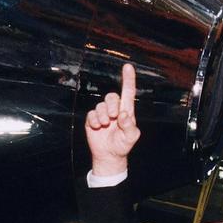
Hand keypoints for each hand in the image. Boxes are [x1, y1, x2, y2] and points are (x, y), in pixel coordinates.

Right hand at [85, 62, 140, 176]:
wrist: (109, 155)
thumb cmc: (123, 145)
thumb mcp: (131, 137)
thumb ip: (130, 126)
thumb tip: (123, 114)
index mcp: (126, 111)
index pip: (128, 92)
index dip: (128, 79)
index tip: (128, 67)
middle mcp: (114, 110)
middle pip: (111, 97)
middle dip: (111, 105)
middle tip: (113, 117)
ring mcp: (103, 114)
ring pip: (100, 106)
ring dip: (102, 116)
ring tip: (105, 126)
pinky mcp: (92, 120)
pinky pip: (91, 114)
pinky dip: (94, 121)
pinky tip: (97, 128)